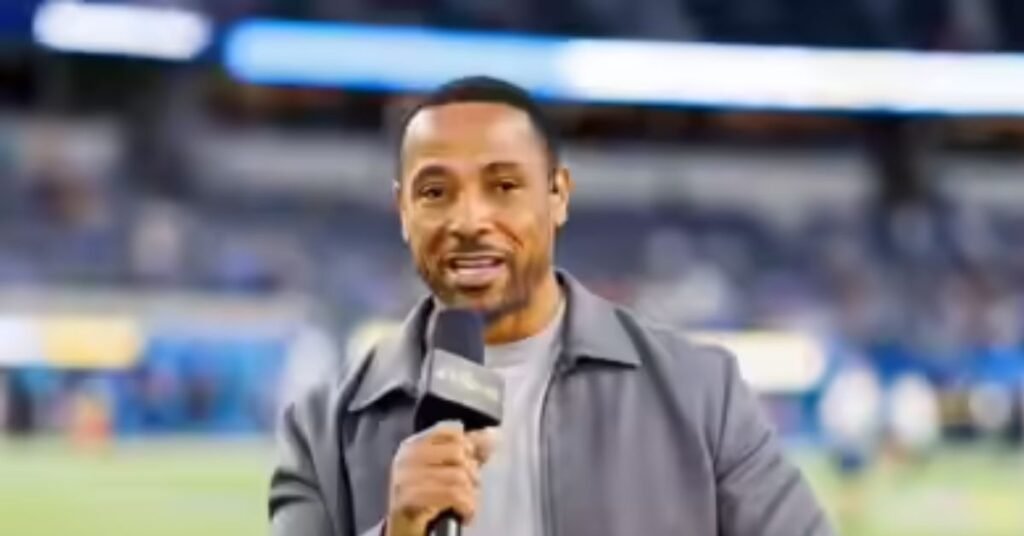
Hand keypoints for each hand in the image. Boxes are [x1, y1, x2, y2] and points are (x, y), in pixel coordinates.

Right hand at [385, 421, 496, 535]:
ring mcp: (405, 478)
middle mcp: (407, 458)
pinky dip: (466, 507)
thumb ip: (467, 452)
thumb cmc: (425, 501)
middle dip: (472, 473)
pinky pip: (452, 495)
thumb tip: (490, 434)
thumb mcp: (445, 471)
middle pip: (458, 453)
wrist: (403, 531)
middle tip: (470, 488)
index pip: (451, 432)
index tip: (471, 462)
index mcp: (413, 445)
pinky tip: (464, 513)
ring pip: (458, 476)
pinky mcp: (409, 500)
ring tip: (467, 504)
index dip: (469, 447)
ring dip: (470, 495)